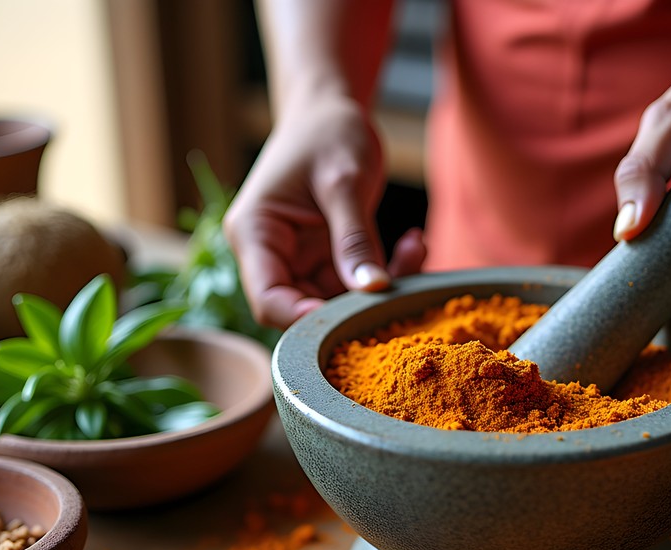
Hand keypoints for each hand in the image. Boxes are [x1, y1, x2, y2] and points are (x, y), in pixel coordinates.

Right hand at [223, 94, 425, 327]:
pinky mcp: (328, 258)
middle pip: (305, 308)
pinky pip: (357, 283)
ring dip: (380, 288)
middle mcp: (272, 254)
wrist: (331, 109)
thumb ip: (354, 239)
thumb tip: (372, 289)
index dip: (306, 319)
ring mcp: (301, 259)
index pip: (269, 301)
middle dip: (354, 306)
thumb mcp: (343, 181)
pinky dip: (388, 271)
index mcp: (255, 235)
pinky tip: (413, 243)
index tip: (353, 316)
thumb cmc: (327, 131)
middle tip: (400, 287)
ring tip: (414, 250)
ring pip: (338, 301)